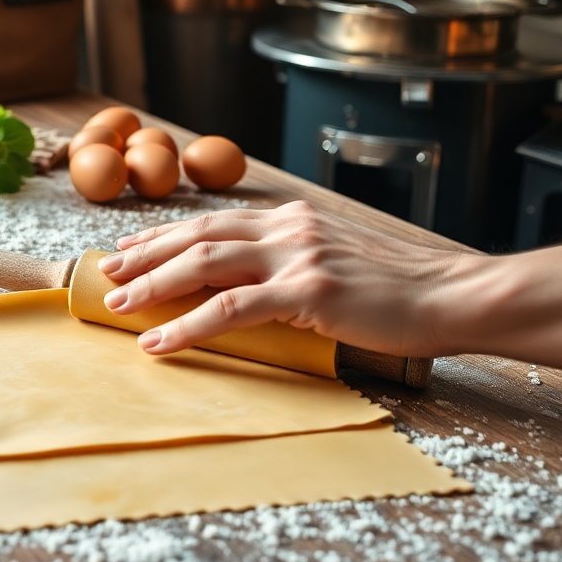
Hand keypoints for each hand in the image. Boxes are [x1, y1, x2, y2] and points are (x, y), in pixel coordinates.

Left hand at [98, 202, 471, 357]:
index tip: (131, 247)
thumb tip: (253, 290)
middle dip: (146, 252)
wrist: (453, 296)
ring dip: (154, 283)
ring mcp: (297, 256)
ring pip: (205, 263)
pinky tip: (158, 340)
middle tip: (108, 271)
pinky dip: (187, 324)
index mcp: (294, 220)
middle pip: (198, 234)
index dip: (166, 235)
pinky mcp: (308, 291)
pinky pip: (231, 307)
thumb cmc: (401, 292)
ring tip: (119, 302)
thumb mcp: (339, 265)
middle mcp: (289, 228)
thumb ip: (295, 267)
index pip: (215, 222)